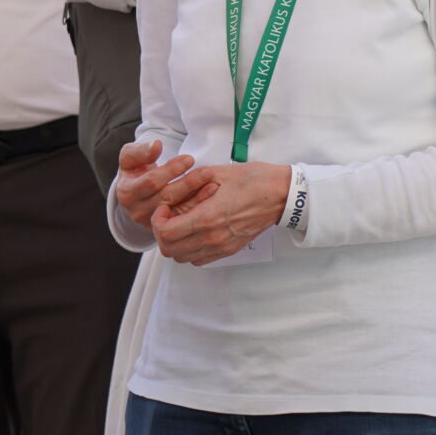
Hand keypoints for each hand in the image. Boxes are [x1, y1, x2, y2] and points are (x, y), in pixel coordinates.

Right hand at [114, 139, 215, 229]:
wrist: (135, 193)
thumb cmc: (135, 170)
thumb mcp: (130, 158)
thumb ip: (140, 150)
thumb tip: (157, 145)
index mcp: (127, 193)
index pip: (152, 181)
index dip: (171, 170)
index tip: (190, 158)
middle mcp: (138, 212)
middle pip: (167, 197)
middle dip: (189, 183)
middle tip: (208, 171)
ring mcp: (151, 223)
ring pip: (178, 210)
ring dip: (198, 197)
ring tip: (213, 182)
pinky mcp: (165, 229)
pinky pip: (184, 218)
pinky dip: (198, 205)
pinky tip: (210, 194)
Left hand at [151, 161, 289, 264]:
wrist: (278, 194)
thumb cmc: (249, 180)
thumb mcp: (214, 174)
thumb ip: (187, 188)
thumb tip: (169, 198)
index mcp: (207, 218)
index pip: (165, 233)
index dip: (157, 221)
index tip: (164, 208)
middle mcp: (213, 238)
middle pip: (170, 251)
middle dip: (162, 233)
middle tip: (168, 216)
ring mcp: (222, 247)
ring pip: (182, 258)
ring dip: (174, 243)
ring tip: (180, 222)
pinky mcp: (229, 250)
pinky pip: (199, 260)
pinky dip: (189, 249)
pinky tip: (194, 230)